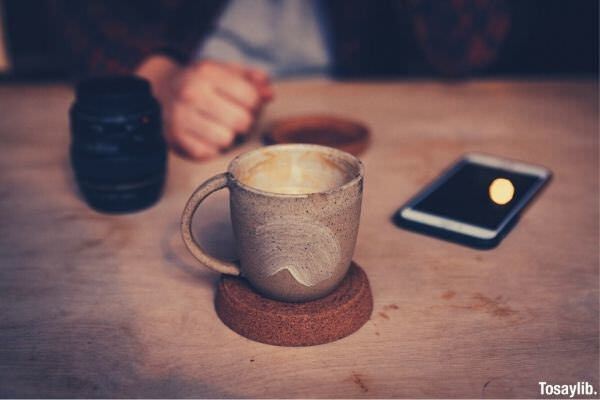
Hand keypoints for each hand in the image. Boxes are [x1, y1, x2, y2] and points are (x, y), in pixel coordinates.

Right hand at [136, 55, 272, 159]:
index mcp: (207, 73)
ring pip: (227, 140)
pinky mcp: (175, 139)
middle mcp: (191, 93)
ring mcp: (180, 117)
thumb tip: (269, 94)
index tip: (246, 104)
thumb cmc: (201, 83)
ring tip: (218, 126)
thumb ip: (252, 80)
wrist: (161, 91)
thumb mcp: (225, 72)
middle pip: (242, 122)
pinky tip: (205, 135)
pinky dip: (212, 148)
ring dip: (228, 137)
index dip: (255, 105)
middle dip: (244, 123)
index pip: (251, 98)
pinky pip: (210, 153)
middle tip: (233, 117)